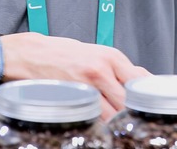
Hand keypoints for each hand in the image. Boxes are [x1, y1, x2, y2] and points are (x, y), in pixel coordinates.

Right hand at [0, 32, 151, 119]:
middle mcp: (103, 69)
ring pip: (114, 113)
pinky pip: (95, 118)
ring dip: (116, 121)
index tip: (146, 104)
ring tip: (114, 123)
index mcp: (112, 56)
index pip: (141, 81)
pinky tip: (99, 122)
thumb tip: (140, 81)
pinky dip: (100, 123)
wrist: (30, 55)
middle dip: (131, 111)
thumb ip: (118, 68)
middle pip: (130, 100)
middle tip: (130, 118)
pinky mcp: (75, 97)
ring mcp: (88, 84)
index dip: (145, 97)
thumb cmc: (62, 54)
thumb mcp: (96, 53)